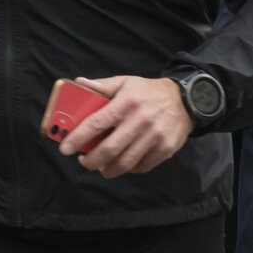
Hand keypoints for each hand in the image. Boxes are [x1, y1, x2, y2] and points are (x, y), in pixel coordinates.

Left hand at [62, 75, 194, 178]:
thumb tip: (79, 83)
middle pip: (109, 150)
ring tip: (101, 167)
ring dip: (108, 169)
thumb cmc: (149, 92)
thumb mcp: (126, 82)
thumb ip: (102, 86)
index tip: (65, 149)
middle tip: (84, 161)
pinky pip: (141, 167)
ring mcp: (154, 136)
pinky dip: (129, 169)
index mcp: (126, 102)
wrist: (187, 99)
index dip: (77, 138)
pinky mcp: (165, 148)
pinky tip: (123, 162)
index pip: (96, 123)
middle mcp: (140, 120)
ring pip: (124, 163)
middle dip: (91, 161)